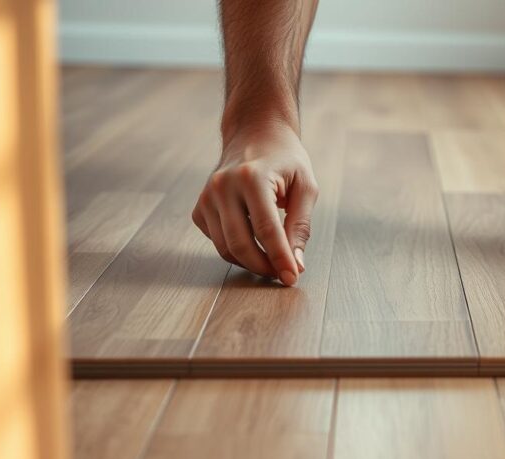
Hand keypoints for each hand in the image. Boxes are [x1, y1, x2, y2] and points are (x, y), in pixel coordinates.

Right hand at [192, 121, 317, 286]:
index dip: (280, 258)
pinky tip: (254, 243)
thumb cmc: (285, 159)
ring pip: (226, 248)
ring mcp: (206, 197)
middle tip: (283, 274)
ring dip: (251, 262)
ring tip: (273, 262)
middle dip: (264, 266)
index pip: (266, 230)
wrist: (254, 134)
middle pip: (240, 244)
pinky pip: (217, 241)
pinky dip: (236, 251)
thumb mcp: (305, 186)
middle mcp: (222, 186)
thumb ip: (301, 226)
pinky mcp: (199, 208)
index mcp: (251, 177)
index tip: (292, 278)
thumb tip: (295, 263)